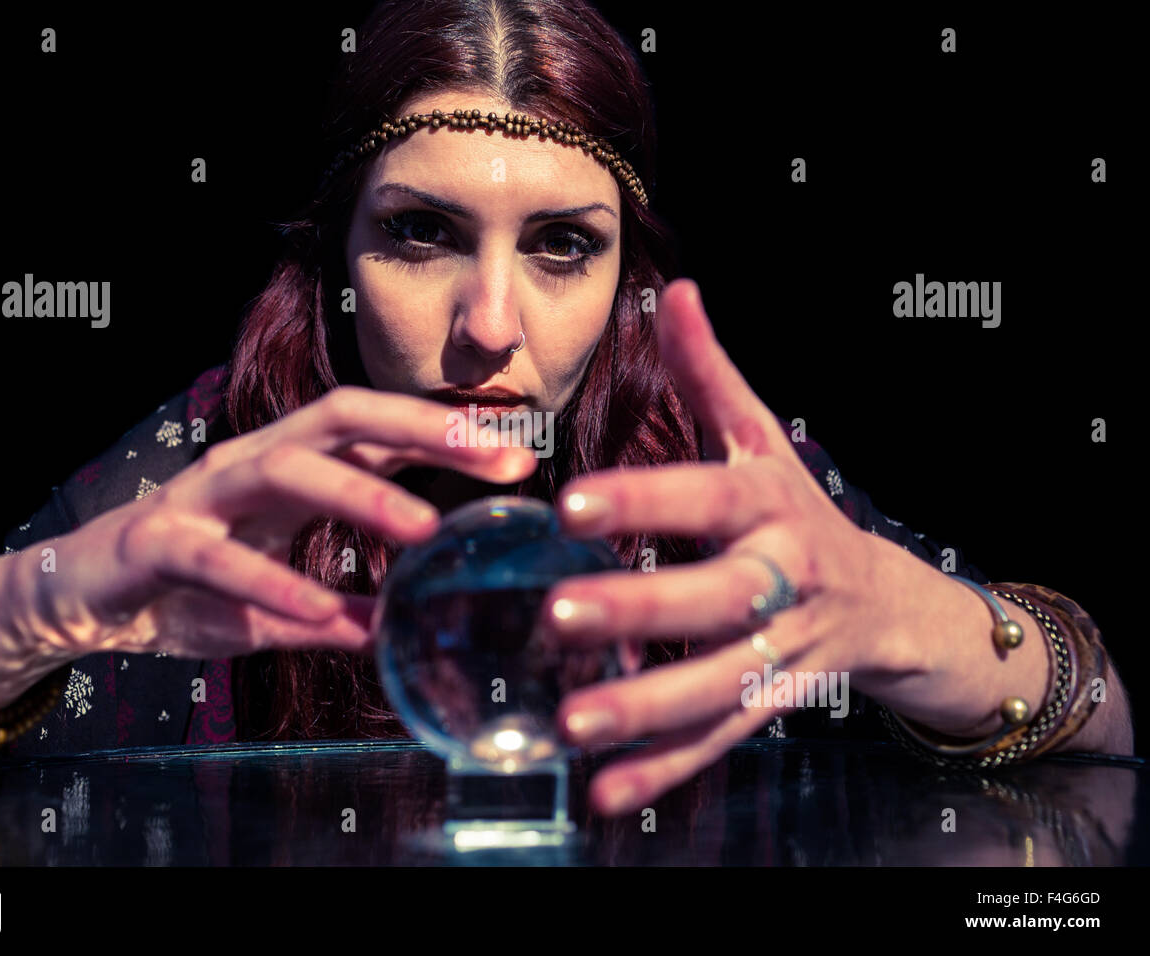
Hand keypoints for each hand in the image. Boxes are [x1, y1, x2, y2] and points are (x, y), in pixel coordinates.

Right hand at [0, 386, 534, 696]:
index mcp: (289, 470)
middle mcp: (252, 464)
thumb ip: (335, 613)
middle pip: (341, 416)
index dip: (444, 437)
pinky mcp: (159, 539)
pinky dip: (274, 581)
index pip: (376, 434)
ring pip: (286, 466)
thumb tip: (398, 634)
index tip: (517, 456)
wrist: (85, 598)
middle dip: (419, 427)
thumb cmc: (189, 587)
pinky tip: (326, 609)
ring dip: (359, 494)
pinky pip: (220, 555)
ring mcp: (204, 495)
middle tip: (495, 455)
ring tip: (422, 528)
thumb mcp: (277, 603)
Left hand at [539, 278, 958, 815]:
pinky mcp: (769, 704)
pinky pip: (717, 741)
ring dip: (647, 708)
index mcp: (769, 506)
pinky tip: (604, 792)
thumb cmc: (796, 508)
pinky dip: (664, 769)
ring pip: (716, 685)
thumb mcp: (761, 439)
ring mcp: (780, 651)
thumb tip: (680, 291)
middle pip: (716, 599)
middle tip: (559, 614)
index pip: (705, 498)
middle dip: (643, 609)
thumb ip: (711, 375)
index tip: (572, 505)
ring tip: (574, 725)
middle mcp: (780, 581)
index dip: (645, 501)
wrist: (885, 600)